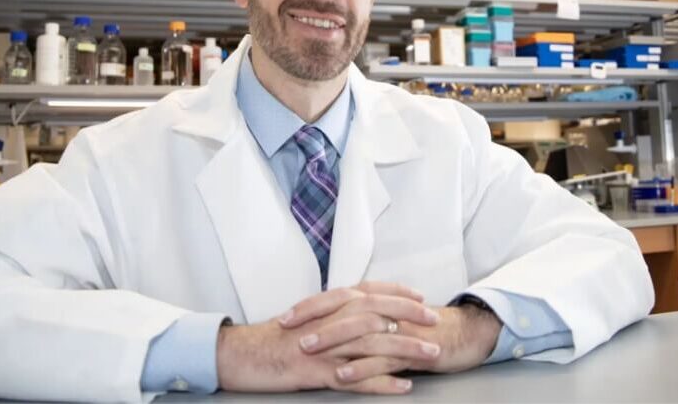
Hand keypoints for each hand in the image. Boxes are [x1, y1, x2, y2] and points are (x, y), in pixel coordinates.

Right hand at [216, 282, 440, 394]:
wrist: (243, 354)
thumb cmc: (274, 338)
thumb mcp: (306, 318)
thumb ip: (332, 312)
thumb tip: (357, 312)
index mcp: (327, 305)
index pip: (368, 291)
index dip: (396, 293)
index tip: (419, 296)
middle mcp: (329, 320)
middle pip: (377, 313)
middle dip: (409, 315)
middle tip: (434, 321)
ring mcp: (325, 346)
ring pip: (373, 344)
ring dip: (405, 349)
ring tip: (430, 354)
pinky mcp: (318, 371)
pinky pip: (357, 379)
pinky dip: (382, 383)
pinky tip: (403, 386)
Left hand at [285, 294, 501, 383]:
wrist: (460, 334)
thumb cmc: (418, 327)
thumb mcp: (386, 317)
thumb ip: (359, 317)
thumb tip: (326, 322)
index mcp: (375, 300)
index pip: (336, 297)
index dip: (310, 306)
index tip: (285, 317)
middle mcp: (384, 310)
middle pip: (344, 310)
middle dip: (315, 320)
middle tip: (290, 332)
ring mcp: (398, 329)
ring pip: (360, 332)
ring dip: (332, 342)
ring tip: (308, 352)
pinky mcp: (411, 349)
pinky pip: (382, 359)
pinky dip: (361, 367)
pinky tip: (342, 376)